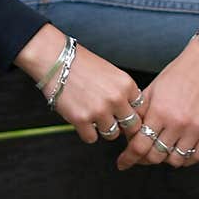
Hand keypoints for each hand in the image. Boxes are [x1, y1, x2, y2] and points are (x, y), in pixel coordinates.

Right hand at [15, 24, 143, 143]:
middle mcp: (116, 99)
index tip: (126, 115)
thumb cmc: (82, 64)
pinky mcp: (81, 120)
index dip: (134, 113)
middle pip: (131, 126)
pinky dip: (87, 132)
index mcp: (126, 84)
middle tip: (113, 121)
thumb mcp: (111, 73)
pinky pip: (92, 138)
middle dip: (123, 126)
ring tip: (94, 117)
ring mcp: (99, 111)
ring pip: (112, 135)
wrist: (56, 60)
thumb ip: (123, 91)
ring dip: (104, 129)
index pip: (141, 109)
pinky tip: (82, 120)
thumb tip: (130, 111)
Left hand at [116, 35, 198, 171]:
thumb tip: (128, 133)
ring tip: (162, 150)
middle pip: (156, 157)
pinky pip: (196, 157)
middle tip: (141, 155)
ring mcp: (195, 129)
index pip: (139, 146)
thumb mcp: (153, 88)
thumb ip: (141, 112)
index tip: (123, 162)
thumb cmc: (179, 72)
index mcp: (159, 111)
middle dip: (144, 158)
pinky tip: (179, 151)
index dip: (128, 157)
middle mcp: (177, 123)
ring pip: (175, 160)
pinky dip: (186, 159)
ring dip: (165, 158)